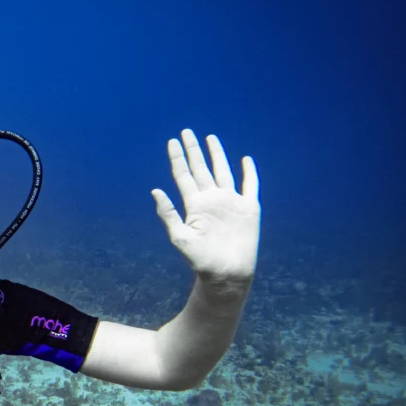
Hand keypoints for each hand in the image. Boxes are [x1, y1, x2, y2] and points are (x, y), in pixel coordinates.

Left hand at [152, 129, 259, 284]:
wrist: (226, 273)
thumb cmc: (200, 260)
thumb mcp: (179, 237)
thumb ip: (168, 214)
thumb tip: (154, 191)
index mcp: (194, 205)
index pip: (183, 175)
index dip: (178, 158)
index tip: (172, 142)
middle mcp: (211, 199)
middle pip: (201, 168)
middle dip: (193, 150)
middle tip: (187, 131)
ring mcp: (230, 202)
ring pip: (223, 171)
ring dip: (217, 155)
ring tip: (210, 138)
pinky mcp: (249, 208)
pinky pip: (250, 186)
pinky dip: (249, 172)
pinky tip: (245, 160)